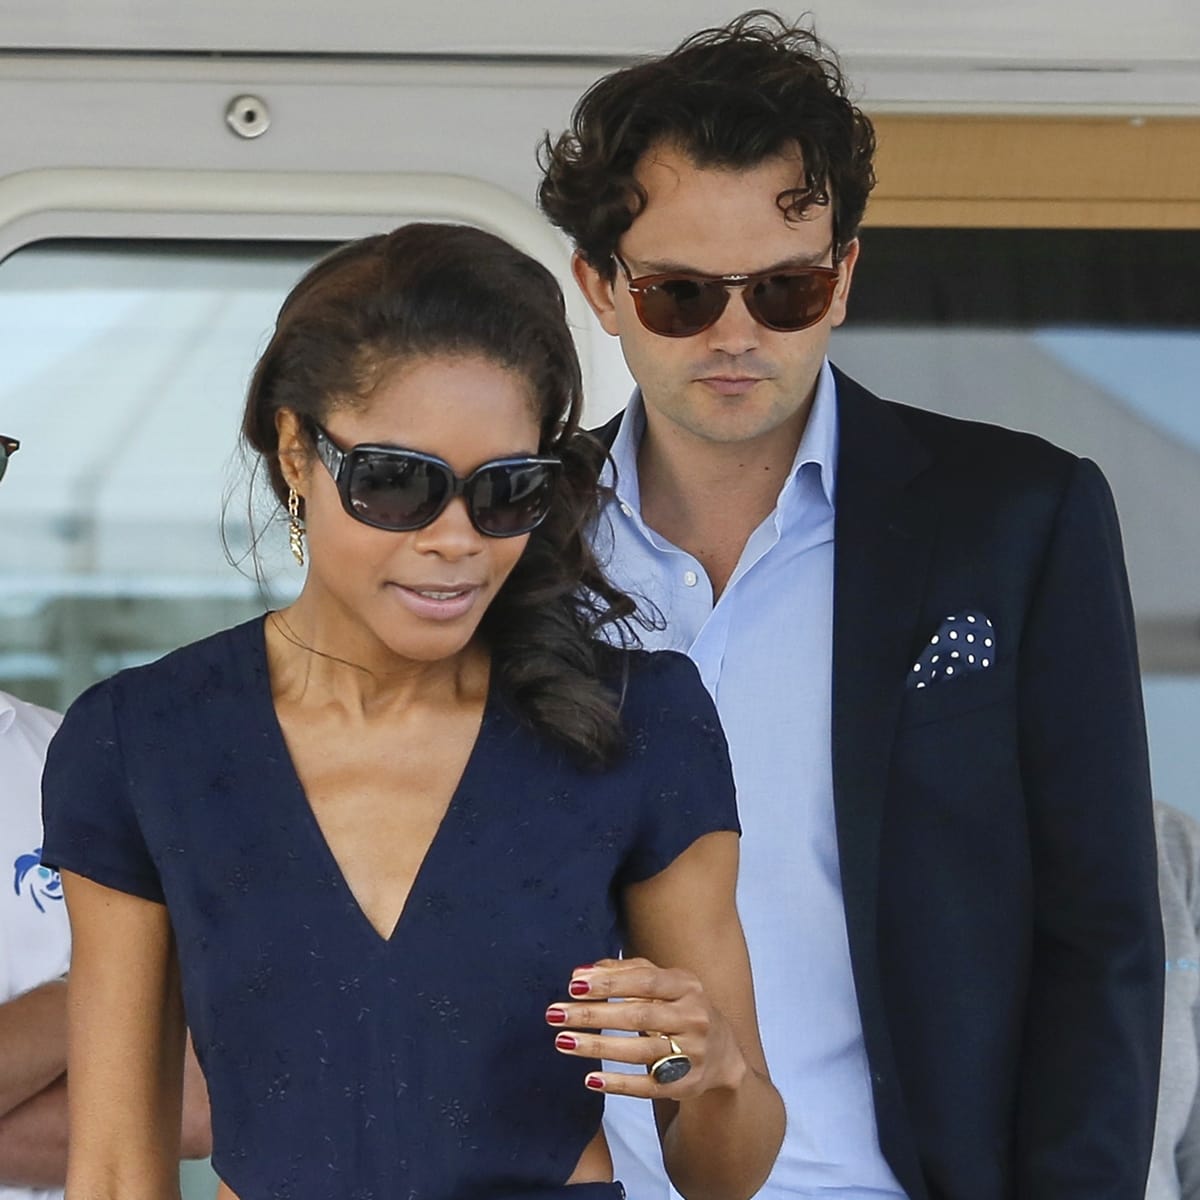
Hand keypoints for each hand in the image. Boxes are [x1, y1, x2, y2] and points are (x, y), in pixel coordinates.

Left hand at [545, 957, 748, 1098]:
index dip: (609, 983)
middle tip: (555, 1014)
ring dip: (598, 1048)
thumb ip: (624, 972)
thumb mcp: (663, 983)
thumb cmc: (679, 1008)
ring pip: (640, 1051)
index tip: (573, 985)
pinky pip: (648, 1086)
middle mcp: (694, 1017)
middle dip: (593, 1015)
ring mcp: (692, 1053)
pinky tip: (590, 1079)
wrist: (723, 1055)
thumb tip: (580, 973)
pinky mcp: (686, 1084)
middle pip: (638, 1016)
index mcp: (686, 985)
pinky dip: (618, 1083)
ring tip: (563, 1041)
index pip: (645, 980)